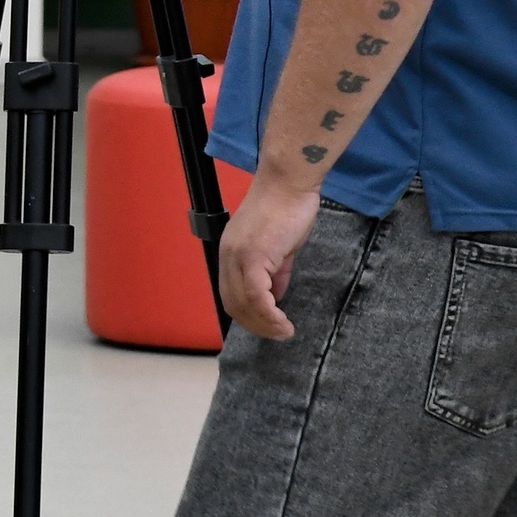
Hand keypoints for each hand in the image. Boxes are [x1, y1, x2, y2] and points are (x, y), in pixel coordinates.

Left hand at [218, 167, 323, 340]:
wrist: (288, 183)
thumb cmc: (287, 208)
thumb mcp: (279, 247)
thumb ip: (276, 272)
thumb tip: (276, 296)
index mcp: (231, 252)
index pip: (230, 294)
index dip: (248, 315)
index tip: (268, 326)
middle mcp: (228, 255)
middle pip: (233, 303)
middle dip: (256, 325)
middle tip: (278, 334)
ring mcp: (238, 256)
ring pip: (244, 303)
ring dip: (264, 325)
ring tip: (284, 332)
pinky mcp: (254, 256)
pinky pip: (257, 296)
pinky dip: (270, 315)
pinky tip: (284, 322)